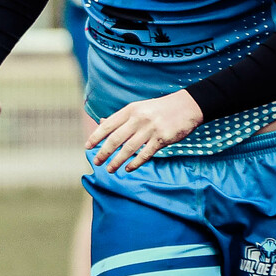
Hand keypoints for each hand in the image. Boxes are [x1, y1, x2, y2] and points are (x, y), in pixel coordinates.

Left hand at [86, 90, 201, 172]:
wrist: (188, 106)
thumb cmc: (159, 109)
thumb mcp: (138, 108)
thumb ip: (121, 118)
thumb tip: (100, 123)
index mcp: (130, 110)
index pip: (108, 125)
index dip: (96, 137)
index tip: (87, 147)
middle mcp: (139, 119)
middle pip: (116, 139)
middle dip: (104, 152)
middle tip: (97, 162)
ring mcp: (151, 128)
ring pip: (128, 149)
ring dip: (117, 161)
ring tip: (109, 169)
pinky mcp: (162, 138)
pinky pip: (145, 154)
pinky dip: (135, 163)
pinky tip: (128, 169)